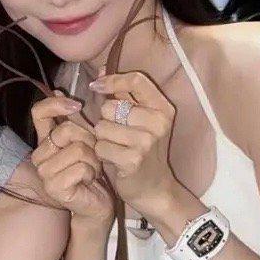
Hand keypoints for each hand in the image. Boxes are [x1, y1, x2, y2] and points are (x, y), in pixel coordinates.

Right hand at [31, 94, 114, 227]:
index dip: (56, 104)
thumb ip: (74, 117)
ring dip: (93, 159)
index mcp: (45, 141)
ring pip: (77, 150)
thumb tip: (58, 88)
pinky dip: (91, 173)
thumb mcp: (85, 139)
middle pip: (66, 131)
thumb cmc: (92, 170)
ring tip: (92, 170)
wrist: (96, 204)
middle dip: (89, 141)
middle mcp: (39, 155)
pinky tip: (89, 181)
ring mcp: (44, 172)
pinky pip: (81, 168)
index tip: (76, 106)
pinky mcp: (54, 187)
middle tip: (93, 156)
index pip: (39, 112)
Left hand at [89, 71, 178, 221]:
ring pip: (103, 126)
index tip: (97, 86)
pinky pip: (101, 146)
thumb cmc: (143, 149)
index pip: (137, 80)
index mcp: (163, 108)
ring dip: (102, 137)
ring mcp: (146, 142)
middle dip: (105, 119)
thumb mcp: (141, 119)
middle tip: (116, 133)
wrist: (155, 189)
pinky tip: (113, 159)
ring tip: (115, 146)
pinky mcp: (133, 160)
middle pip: (112, 106)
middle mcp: (158, 123)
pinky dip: (101, 153)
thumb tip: (102, 70)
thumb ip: (123, 93)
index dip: (113, 80)